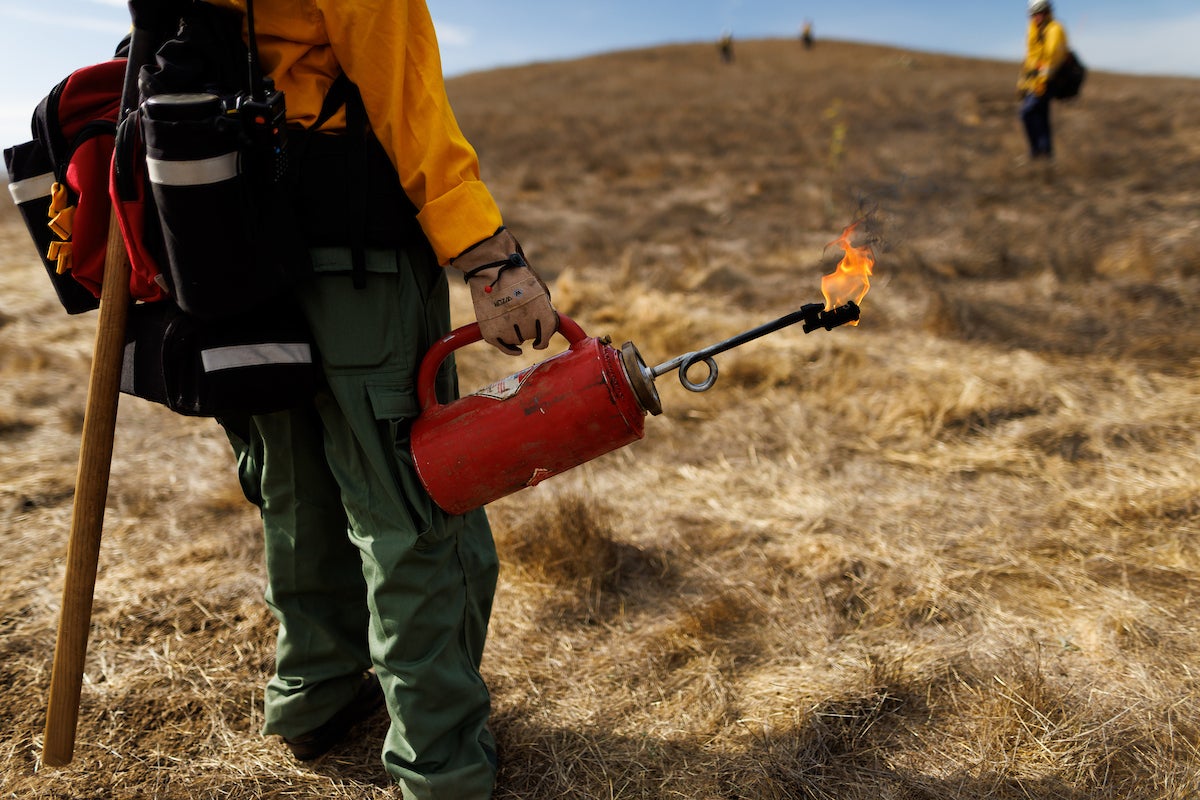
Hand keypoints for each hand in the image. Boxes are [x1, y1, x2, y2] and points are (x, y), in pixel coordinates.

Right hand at [451, 228, 558, 355]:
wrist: (490, 267)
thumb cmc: (516, 275)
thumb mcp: (538, 289)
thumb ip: (544, 309)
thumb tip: (548, 328)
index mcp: (540, 308)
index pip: (547, 332)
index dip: (544, 338)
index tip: (540, 342)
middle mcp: (525, 320)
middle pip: (530, 336)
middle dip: (527, 329)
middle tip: (519, 315)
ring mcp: (507, 327)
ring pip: (517, 341)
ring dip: (516, 334)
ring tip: (509, 316)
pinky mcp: (491, 331)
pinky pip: (503, 346)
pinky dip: (510, 349)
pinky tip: (516, 349)